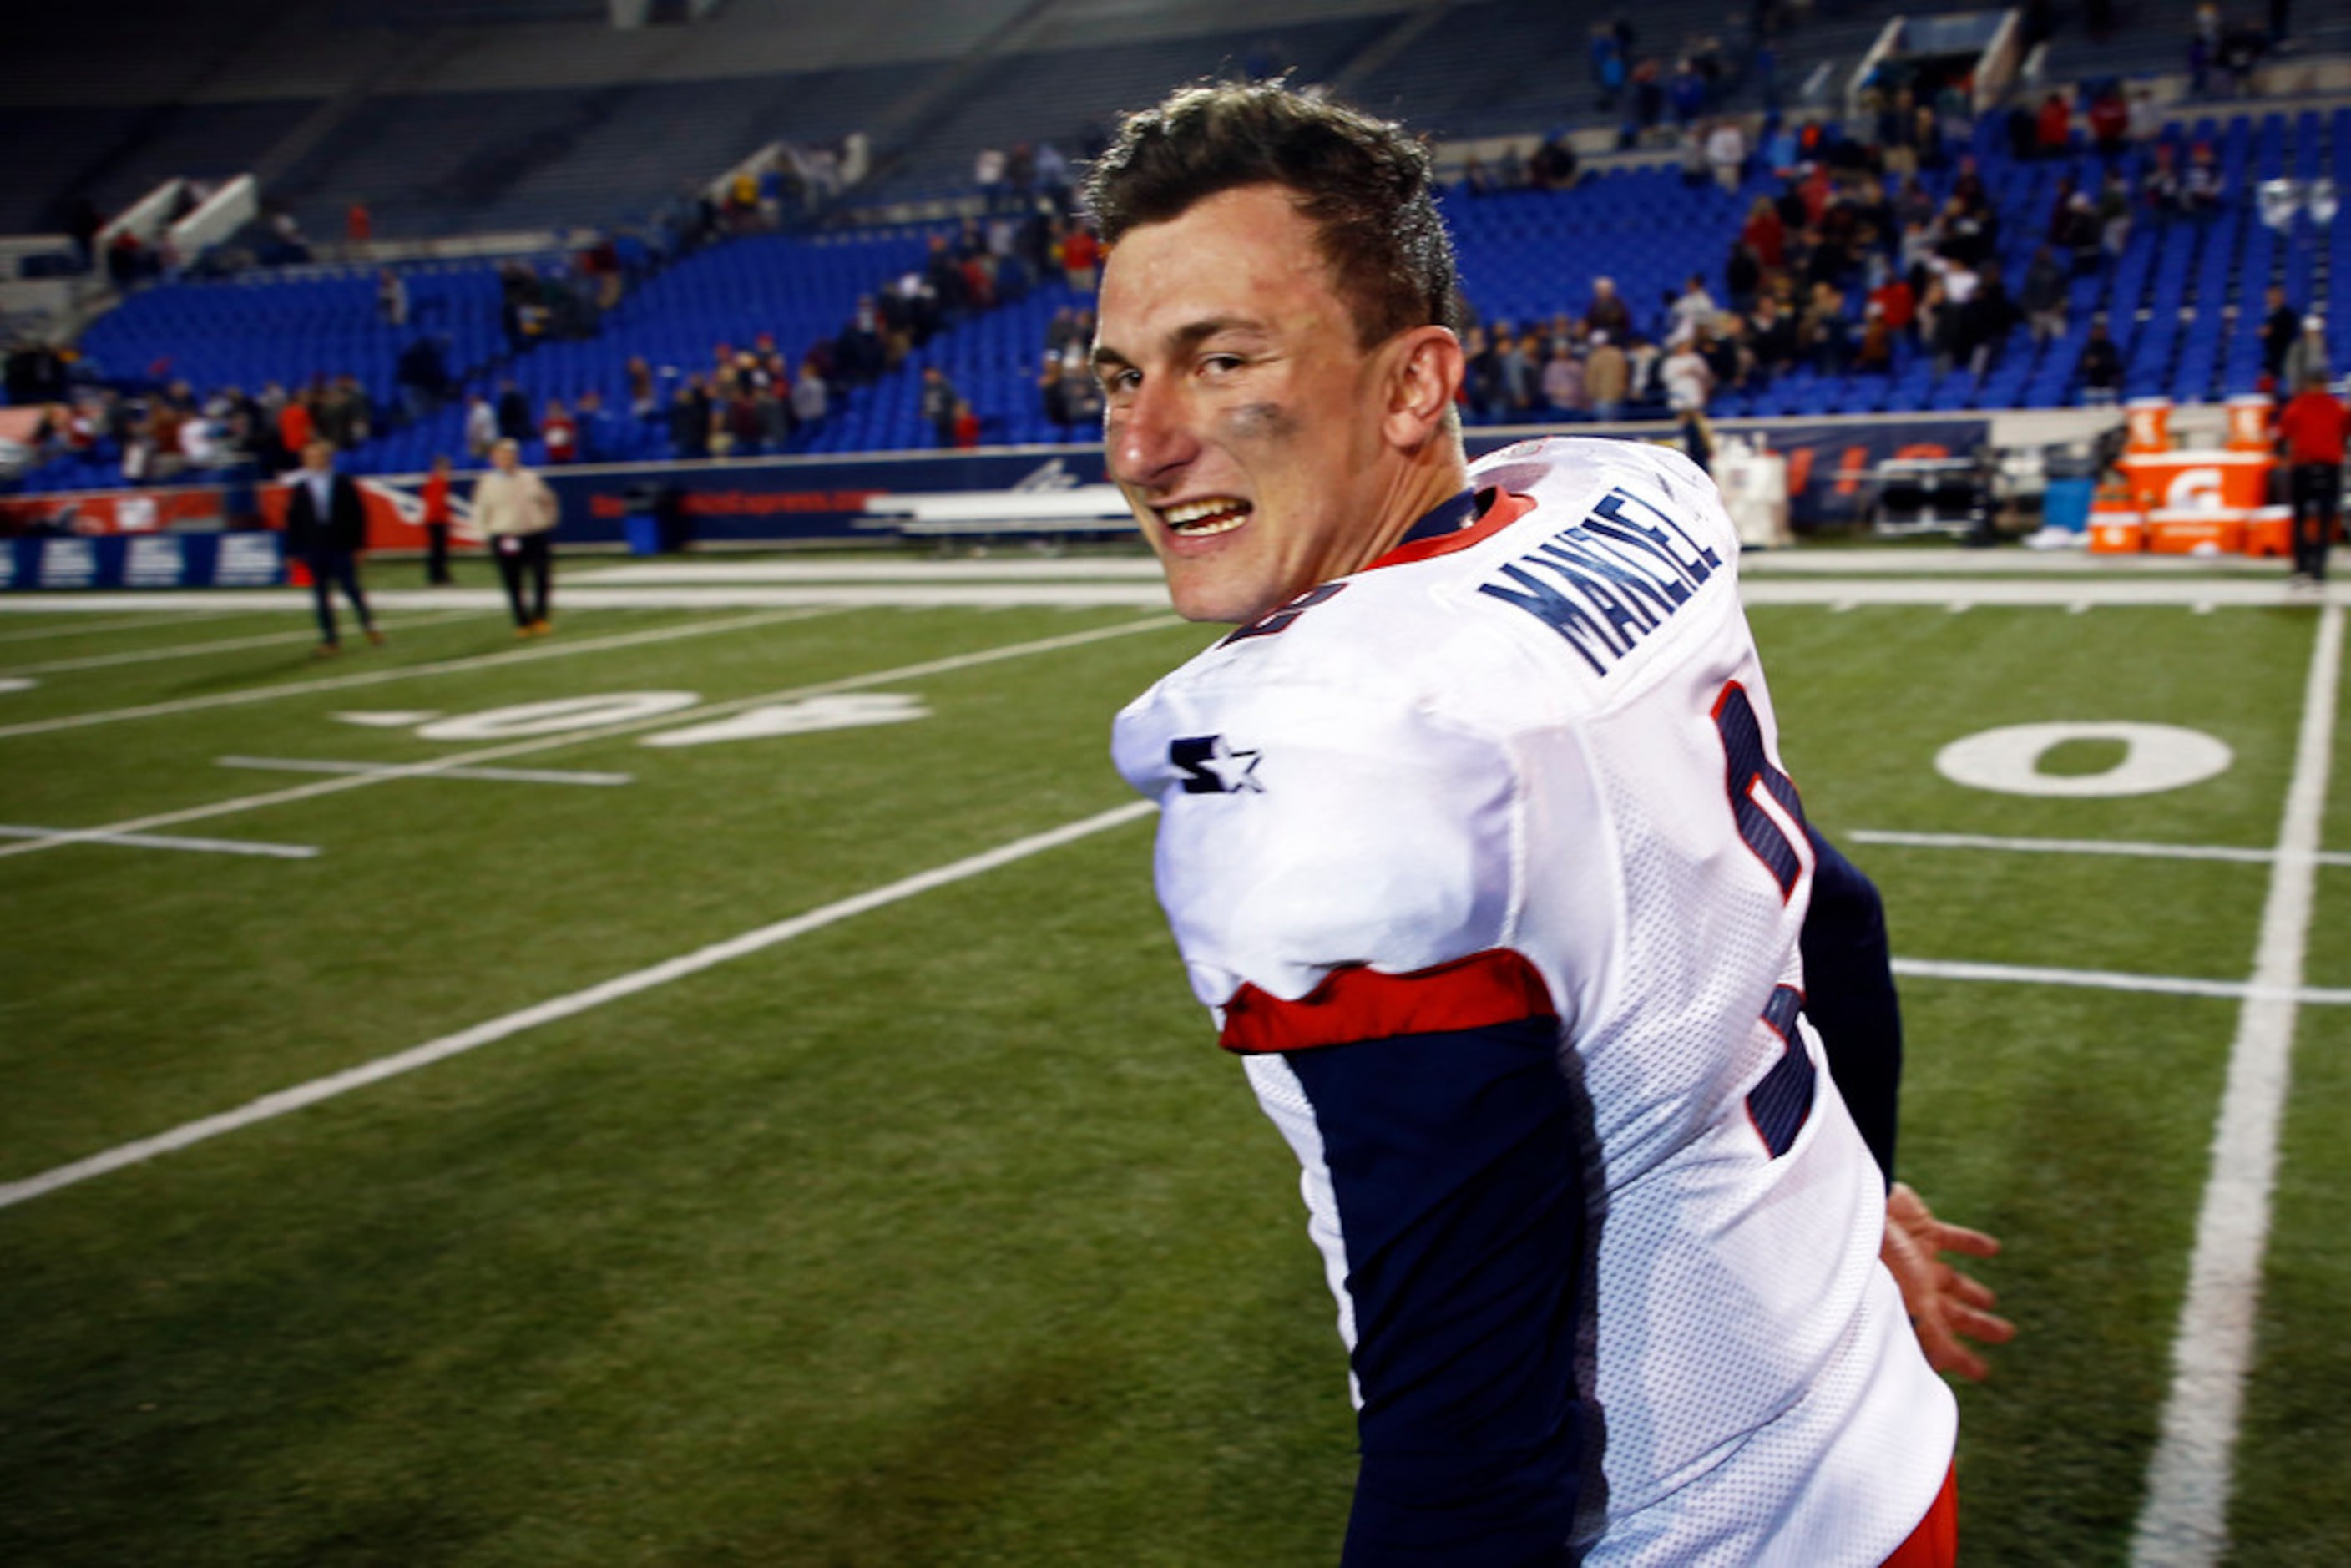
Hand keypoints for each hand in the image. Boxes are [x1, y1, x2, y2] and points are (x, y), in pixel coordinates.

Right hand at [1881, 1181, 2014, 1381]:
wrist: (1863, 1210)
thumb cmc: (1878, 1260)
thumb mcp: (1907, 1303)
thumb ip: (1927, 1332)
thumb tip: (1942, 1365)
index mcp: (1912, 1308)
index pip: (1940, 1341)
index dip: (1959, 1358)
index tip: (1981, 1372)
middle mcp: (1916, 1287)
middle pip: (1951, 1312)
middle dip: (1976, 1325)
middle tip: (2004, 1333)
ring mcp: (1918, 1258)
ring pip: (1953, 1280)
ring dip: (1972, 1291)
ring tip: (1989, 1300)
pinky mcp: (1922, 1229)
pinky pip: (1952, 1239)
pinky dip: (1973, 1244)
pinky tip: (1993, 1249)